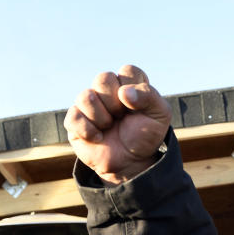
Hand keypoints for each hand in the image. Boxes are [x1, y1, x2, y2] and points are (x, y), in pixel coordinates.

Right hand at [65, 65, 170, 184]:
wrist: (131, 163)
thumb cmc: (145, 136)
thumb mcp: (159, 115)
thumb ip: (149, 96)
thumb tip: (124, 92)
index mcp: (128, 84)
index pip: (127, 71)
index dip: (133, 90)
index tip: (138, 107)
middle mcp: (106, 90)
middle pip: (103, 78)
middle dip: (115, 103)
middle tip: (122, 117)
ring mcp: (88, 104)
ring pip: (86, 96)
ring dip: (102, 117)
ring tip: (110, 127)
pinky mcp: (74, 120)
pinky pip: (74, 116)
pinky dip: (89, 131)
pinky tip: (98, 137)